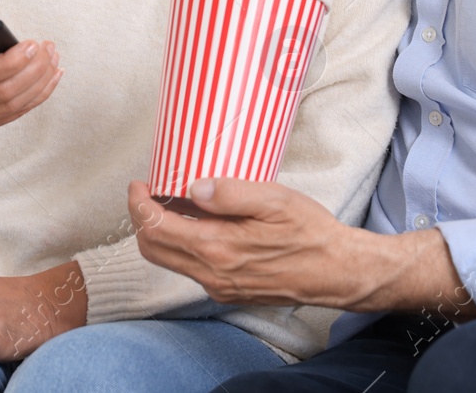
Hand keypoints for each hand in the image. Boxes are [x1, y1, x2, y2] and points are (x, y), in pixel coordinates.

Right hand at [0, 4, 61, 127]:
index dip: (12, 62)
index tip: (33, 45)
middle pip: (1, 92)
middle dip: (33, 71)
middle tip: (49, 51)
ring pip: (10, 106)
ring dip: (39, 84)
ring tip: (53, 62)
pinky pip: (14, 114)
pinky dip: (37, 97)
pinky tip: (50, 79)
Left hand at [126, 179, 475, 316]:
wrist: (337, 271)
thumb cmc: (310, 232)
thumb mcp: (274, 200)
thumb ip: (230, 193)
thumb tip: (193, 187)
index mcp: (218, 248)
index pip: (155, 228)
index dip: (138, 204)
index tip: (139, 184)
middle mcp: (212, 273)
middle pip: (153, 249)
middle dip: (142, 219)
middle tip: (149, 192)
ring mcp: (219, 287)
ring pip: (169, 261)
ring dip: (161, 233)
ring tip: (172, 203)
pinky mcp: (229, 291)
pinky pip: (190, 269)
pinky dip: (181, 246)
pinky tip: (198, 224)